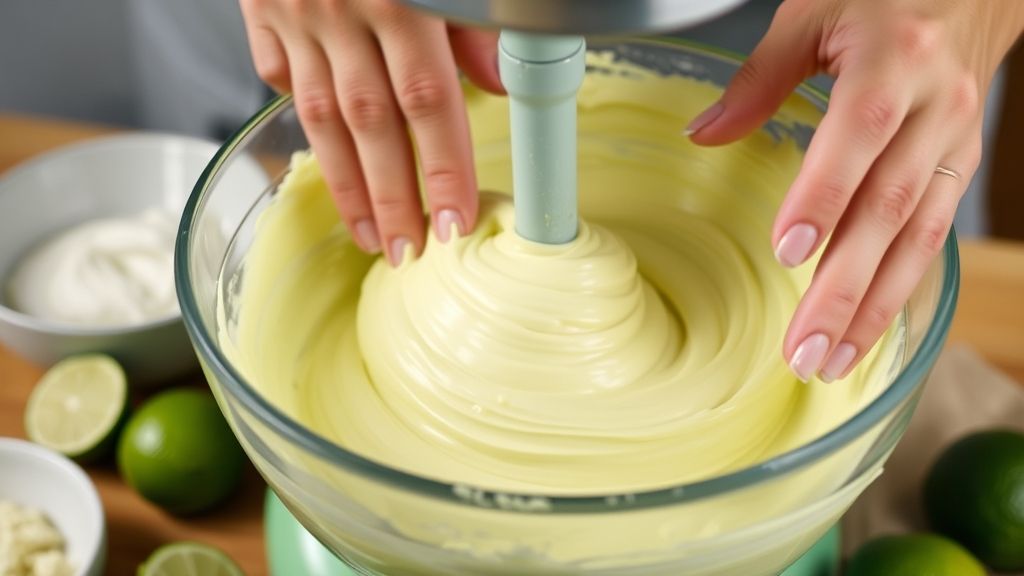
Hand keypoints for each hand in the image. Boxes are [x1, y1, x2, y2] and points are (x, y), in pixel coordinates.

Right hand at [239, 0, 503, 265]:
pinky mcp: (260, 5)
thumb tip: (497, 81)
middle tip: (408, 252)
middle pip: (371, 124)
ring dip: (346, 184)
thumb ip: (470, 23)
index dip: (443, 169)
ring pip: (320, 116)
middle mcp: (340, 10)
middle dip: (392, 199)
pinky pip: (277, 72)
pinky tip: (327, 154)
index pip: (427, 101)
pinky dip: (302, 115)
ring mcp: (294, 12)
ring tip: (368, 233)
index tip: (453, 223)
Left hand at [687, 0, 1023, 381]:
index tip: (789, 252)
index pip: (861, 134)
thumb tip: (704, 134)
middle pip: (889, 206)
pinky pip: (934, 236)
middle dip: (846, 285)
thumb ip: (760, 77)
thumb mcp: (815, 12)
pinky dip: (902, 288)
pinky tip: (869, 331)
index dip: (826, 195)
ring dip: (874, 306)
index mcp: (892, 59)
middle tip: (804, 346)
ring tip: (831, 360)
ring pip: (917, 235)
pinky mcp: (962, 166)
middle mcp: (934, 106)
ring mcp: (955, 140)